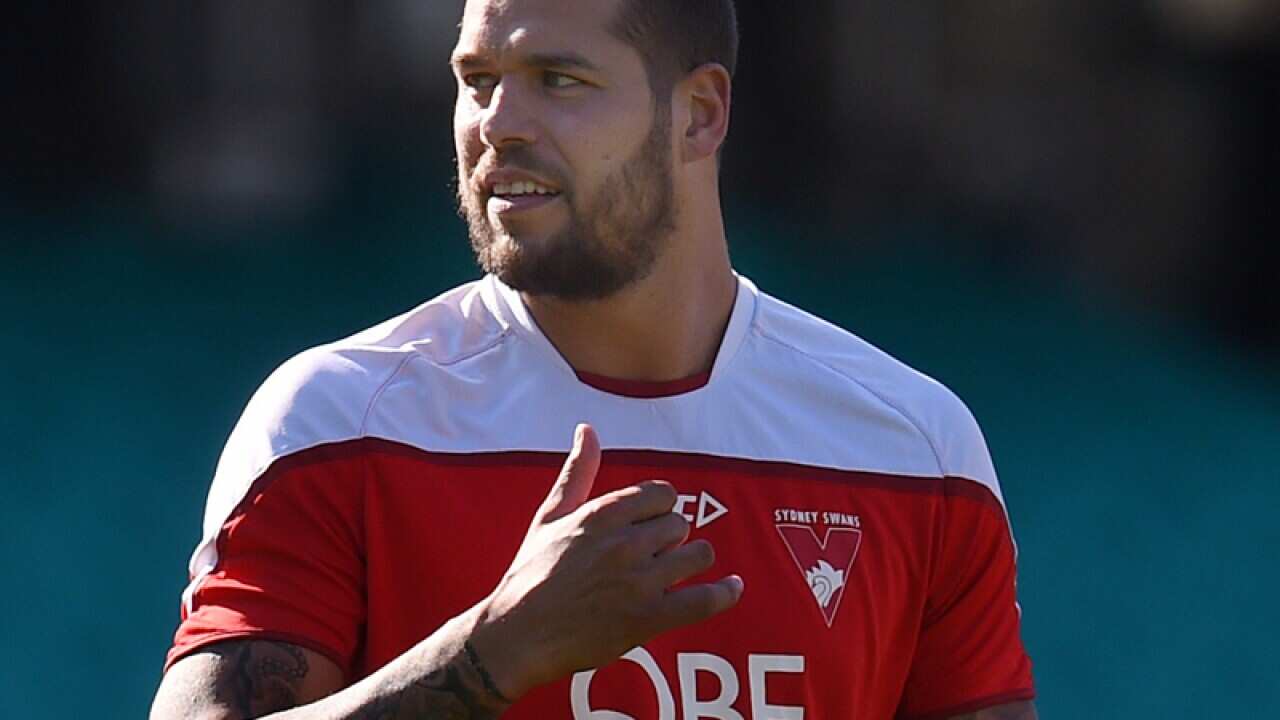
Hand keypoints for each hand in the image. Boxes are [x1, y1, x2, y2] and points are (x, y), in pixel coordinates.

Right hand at [470, 423, 743, 700]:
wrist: (516, 634)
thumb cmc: (529, 573)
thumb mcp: (550, 516)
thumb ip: (577, 471)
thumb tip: (587, 429)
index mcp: (602, 514)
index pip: (662, 494)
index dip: (661, 508)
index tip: (652, 522)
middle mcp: (624, 543)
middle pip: (680, 524)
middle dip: (672, 538)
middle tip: (653, 555)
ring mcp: (639, 581)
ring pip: (697, 555)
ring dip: (692, 561)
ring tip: (680, 570)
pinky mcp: (648, 618)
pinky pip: (704, 600)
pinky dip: (725, 593)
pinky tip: (734, 588)